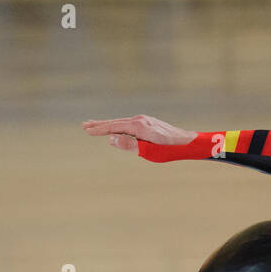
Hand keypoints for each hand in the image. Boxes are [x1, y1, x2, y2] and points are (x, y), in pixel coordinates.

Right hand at [81, 115, 197, 152]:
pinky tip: (115, 128)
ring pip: (121, 123)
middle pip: (115, 122)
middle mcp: (140, 120)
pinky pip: (128, 124)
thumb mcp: (148, 151)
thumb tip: (111, 139)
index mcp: (138, 126)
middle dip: (99, 125)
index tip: (86, 130)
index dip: (99, 129)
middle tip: (84, 125)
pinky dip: (118, 125)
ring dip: (108, 124)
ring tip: (95, 125)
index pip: (114, 127)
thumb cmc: (169, 150)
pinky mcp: (148, 123)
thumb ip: (129, 145)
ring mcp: (144, 120)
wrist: (187, 142)